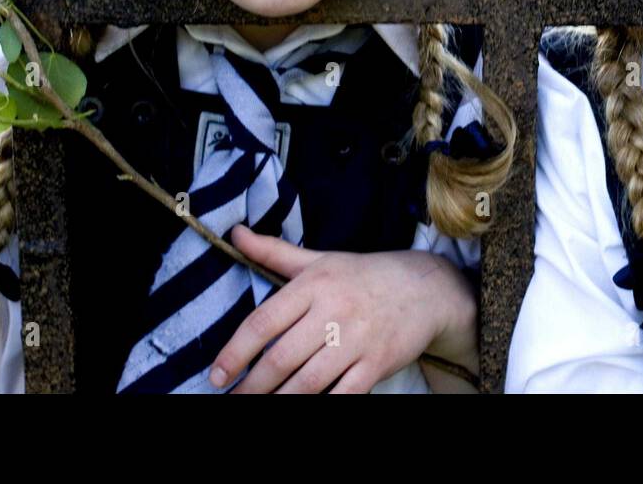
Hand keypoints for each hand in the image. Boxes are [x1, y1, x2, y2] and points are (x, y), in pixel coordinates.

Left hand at [209, 224, 476, 393]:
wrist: (426, 289)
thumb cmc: (363, 275)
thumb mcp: (320, 259)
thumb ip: (274, 252)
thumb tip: (234, 234)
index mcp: (315, 283)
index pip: (264, 321)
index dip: (235, 352)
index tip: (216, 375)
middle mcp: (335, 310)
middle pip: (281, 358)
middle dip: (251, 386)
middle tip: (233, 398)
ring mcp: (358, 340)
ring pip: (308, 382)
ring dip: (279, 401)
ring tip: (258, 408)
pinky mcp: (378, 364)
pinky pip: (343, 395)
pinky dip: (321, 405)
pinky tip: (303, 408)